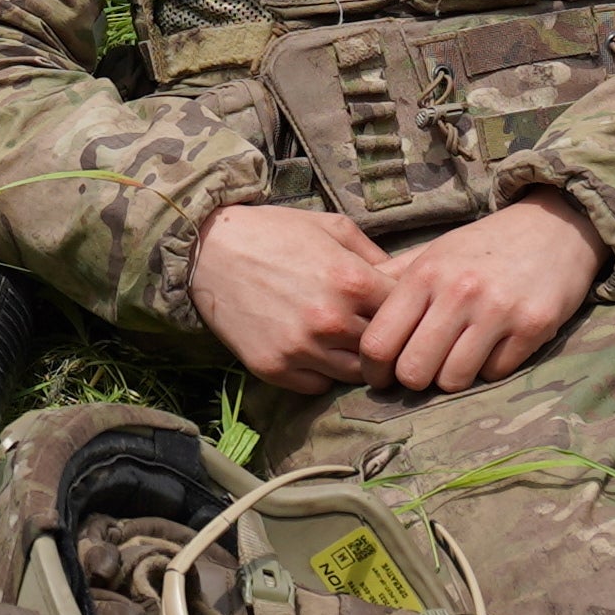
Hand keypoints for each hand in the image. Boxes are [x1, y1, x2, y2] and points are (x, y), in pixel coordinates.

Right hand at [189, 201, 394, 391]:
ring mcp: (302, 349)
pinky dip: (321, 373)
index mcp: (352, 281)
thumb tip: (404, 281)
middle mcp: (331, 320)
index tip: (398, 310)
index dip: (405, 311)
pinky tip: (314, 351)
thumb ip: (373, 255)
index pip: (405, 314)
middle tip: (376, 332)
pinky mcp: (275, 368)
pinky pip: (318, 386)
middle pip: (384, 349)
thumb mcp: (332, 228)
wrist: (208, 250)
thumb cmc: (273, 233)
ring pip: (354, 375)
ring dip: (355, 361)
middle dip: (383, 339)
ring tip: (345, 343)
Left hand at [358, 192, 597, 393]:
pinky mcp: (533, 327)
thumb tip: (351, 313)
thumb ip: (392, 282)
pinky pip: (494, 374)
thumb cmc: (484, 247)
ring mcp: (498, 311)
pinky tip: (492, 346)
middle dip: (412, 380)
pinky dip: (488, 369)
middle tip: (420, 372)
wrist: (555, 226)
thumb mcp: (433, 253)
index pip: (378, 342)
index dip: (372, 371)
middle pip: (413, 371)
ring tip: (456, 357)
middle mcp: (459, 291)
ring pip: (453, 380)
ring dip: (451, 377)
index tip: (379, 376)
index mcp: (426, 273)